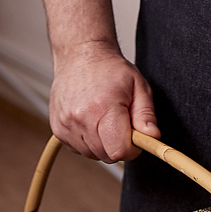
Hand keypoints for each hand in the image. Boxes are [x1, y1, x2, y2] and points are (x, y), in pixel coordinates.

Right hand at [50, 42, 159, 162]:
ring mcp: (66, 125)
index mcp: (103, 108)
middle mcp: (81, 119)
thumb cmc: (110, 69)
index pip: (119, 150)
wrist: (80, 55)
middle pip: (107, 155)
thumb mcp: (138, 85)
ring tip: (105, 118)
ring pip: (93, 154)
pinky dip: (89, 140)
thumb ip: (146, 115)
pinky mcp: (58, 130)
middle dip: (119, 144)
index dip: (133, 148)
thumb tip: (152, 138)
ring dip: (103, 143)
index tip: (136, 136)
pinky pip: (80, 149)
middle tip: (121, 121)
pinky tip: (92, 120)